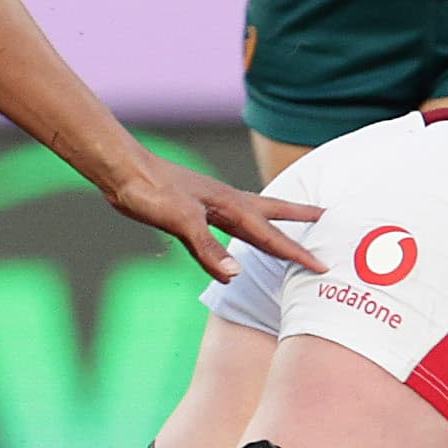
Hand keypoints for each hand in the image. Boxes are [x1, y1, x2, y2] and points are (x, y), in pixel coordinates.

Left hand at [104, 157, 324, 281]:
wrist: (122, 172)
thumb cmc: (151, 190)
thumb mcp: (180, 220)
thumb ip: (208, 248)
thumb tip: (234, 275)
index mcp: (230, 205)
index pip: (271, 235)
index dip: (297, 252)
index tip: (322, 265)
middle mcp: (226, 203)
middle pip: (272, 214)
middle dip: (300, 217)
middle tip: (325, 216)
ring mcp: (210, 206)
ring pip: (252, 218)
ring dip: (273, 225)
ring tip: (290, 228)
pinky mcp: (194, 212)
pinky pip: (229, 225)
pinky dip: (242, 234)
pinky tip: (237, 242)